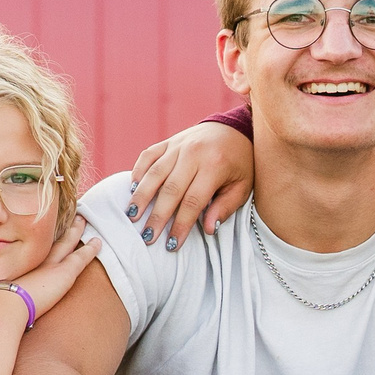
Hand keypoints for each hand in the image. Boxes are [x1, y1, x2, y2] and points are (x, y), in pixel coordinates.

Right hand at [11, 216, 98, 316]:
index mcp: (17, 266)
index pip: (32, 250)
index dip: (38, 239)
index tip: (40, 230)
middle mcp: (33, 261)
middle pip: (49, 240)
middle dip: (56, 229)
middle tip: (64, 217)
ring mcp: (49, 265)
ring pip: (66, 243)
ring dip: (74, 232)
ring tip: (81, 222)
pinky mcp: (64, 274)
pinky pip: (81, 258)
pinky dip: (90, 249)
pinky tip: (98, 242)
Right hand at [129, 123, 252, 251]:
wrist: (235, 128)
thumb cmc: (240, 164)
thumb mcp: (242, 187)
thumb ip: (226, 207)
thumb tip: (209, 229)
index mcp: (215, 166)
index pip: (193, 201)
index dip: (181, 225)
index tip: (172, 245)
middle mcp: (194, 153)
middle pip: (170, 190)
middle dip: (157, 216)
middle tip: (147, 237)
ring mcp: (178, 145)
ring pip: (155, 173)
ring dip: (141, 196)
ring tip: (131, 217)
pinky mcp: (168, 142)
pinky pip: (148, 156)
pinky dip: (138, 172)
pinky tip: (132, 190)